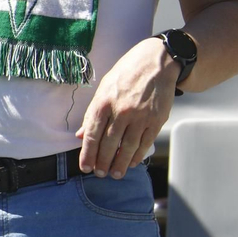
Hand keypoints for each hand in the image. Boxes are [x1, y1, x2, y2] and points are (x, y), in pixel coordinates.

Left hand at [76, 36, 179, 177]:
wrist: (155, 62)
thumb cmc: (125, 75)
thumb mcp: (103, 89)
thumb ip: (92, 114)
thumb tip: (80, 135)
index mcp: (103, 103)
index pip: (92, 134)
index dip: (88, 154)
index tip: (85, 167)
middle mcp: (121, 111)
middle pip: (109, 144)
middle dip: (103, 162)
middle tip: (100, 174)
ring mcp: (140, 116)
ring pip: (127, 146)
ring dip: (120, 163)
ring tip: (115, 174)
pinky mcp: (156, 119)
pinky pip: (145, 142)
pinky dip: (137, 155)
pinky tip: (132, 162)